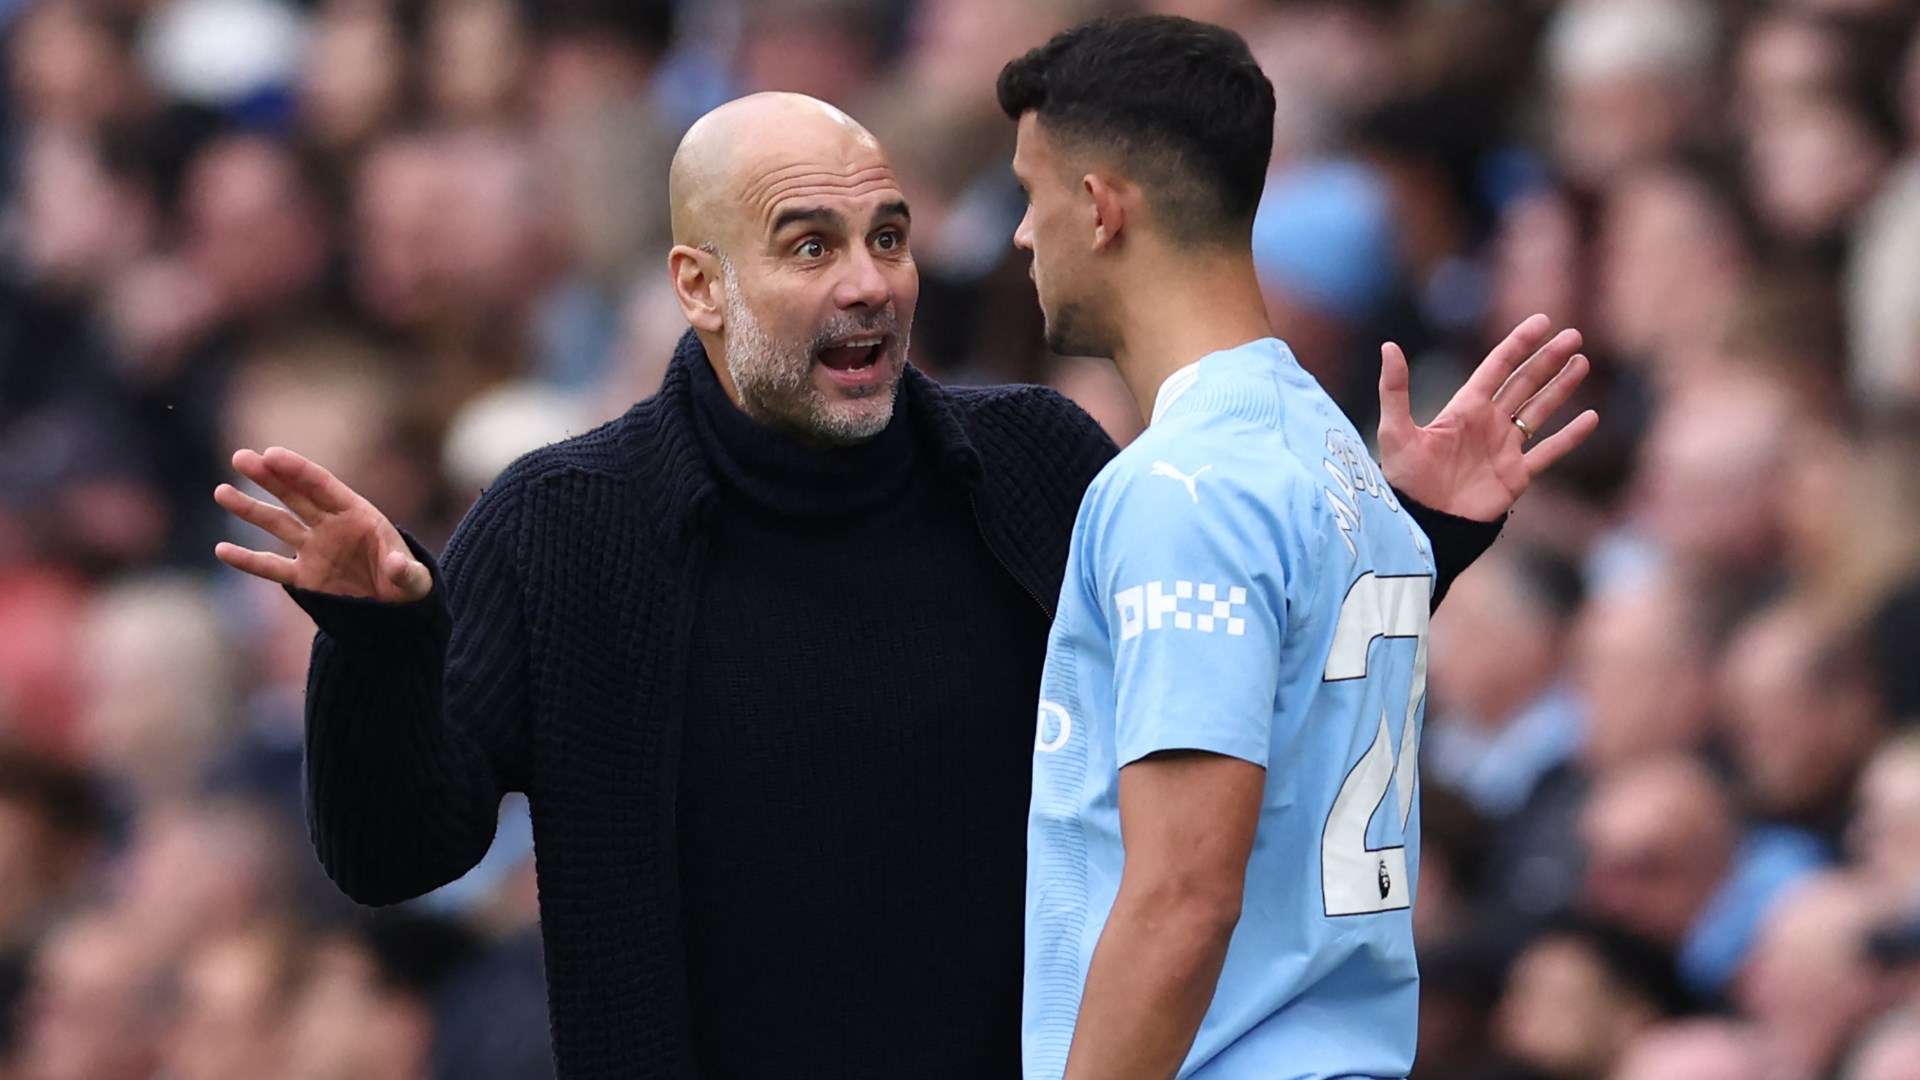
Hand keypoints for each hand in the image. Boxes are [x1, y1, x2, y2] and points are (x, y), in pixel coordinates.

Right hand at [213, 447, 431, 602]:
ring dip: (250, 509)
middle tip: (241, 457)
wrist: (396, 612)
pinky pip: (272, 566)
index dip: (298, 470)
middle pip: (295, 496)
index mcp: (359, 515)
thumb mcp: (415, 581)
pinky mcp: (305, 577)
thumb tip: (397, 566)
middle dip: (269, 477)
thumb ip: (407, 573)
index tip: (272, 454)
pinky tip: (222, 551)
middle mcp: (331, 526)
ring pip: (277, 524)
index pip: (323, 486)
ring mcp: (315, 550)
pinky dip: (248, 560)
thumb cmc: (409, 587)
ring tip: (222, 491)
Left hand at [1376, 314, 1599, 522]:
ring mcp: (1505, 449)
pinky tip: (1592, 418)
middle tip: (1573, 336)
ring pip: (1540, 411)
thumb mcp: (1395, 430)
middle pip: (1524, 383)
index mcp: (1465, 408)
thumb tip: (1388, 345)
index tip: (1542, 322)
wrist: (1424, 524)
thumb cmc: (1406, 480)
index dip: (1519, 344)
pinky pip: (1549, 452)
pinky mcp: (1516, 476)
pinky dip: (1570, 436)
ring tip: (1582, 363)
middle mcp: (1488, 424)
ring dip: (1561, 388)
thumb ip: (1395, 389)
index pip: (1498, 367)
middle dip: (1548, 360)